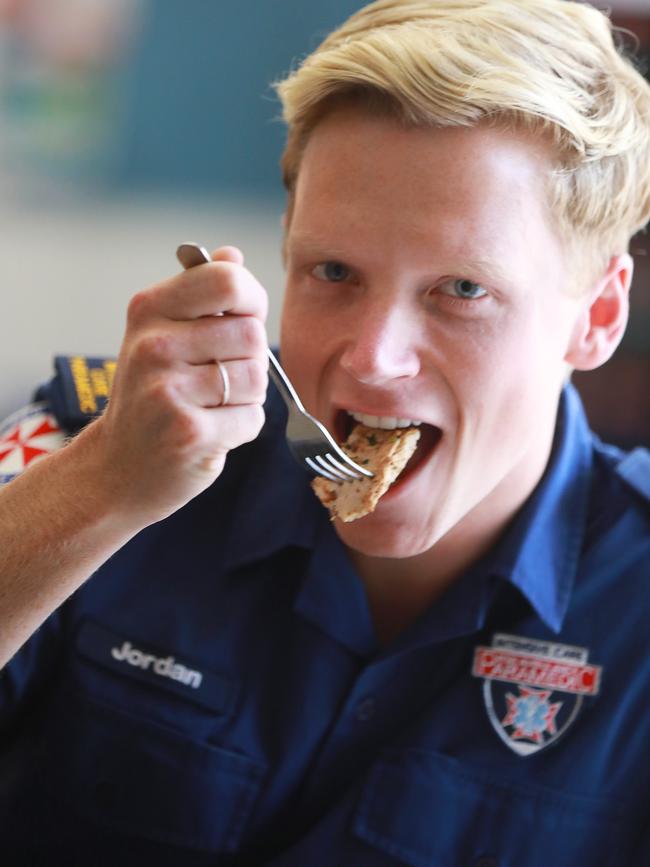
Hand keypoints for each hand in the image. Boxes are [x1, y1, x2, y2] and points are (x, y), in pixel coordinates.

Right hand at [89, 245, 267, 525]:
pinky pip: (252, 418)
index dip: (251, 301)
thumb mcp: (162, 334)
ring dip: (247, 396)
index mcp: (149, 310)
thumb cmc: (150, 396)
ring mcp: (169, 391)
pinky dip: (242, 428)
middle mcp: (154, 345)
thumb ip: (201, 294)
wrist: (118, 468)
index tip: (242, 318)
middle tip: (219, 377)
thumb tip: (232, 254)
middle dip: (250, 357)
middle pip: (252, 332)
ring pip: (257, 377)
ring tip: (212, 405)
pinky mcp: (189, 433)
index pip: (228, 281)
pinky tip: (211, 431)